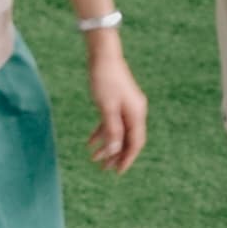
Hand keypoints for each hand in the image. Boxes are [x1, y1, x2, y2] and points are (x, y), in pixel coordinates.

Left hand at [85, 41, 148, 171]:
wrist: (103, 55)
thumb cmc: (105, 79)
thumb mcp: (107, 107)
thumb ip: (112, 130)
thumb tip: (115, 150)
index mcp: (136, 114)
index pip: (136, 143)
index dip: (127, 158)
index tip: (117, 172)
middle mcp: (135, 111)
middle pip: (128, 139)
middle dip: (116, 155)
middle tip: (104, 169)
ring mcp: (127, 106)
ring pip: (119, 132)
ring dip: (108, 145)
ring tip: (94, 158)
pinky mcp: (118, 101)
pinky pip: (112, 122)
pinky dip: (102, 132)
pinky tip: (90, 141)